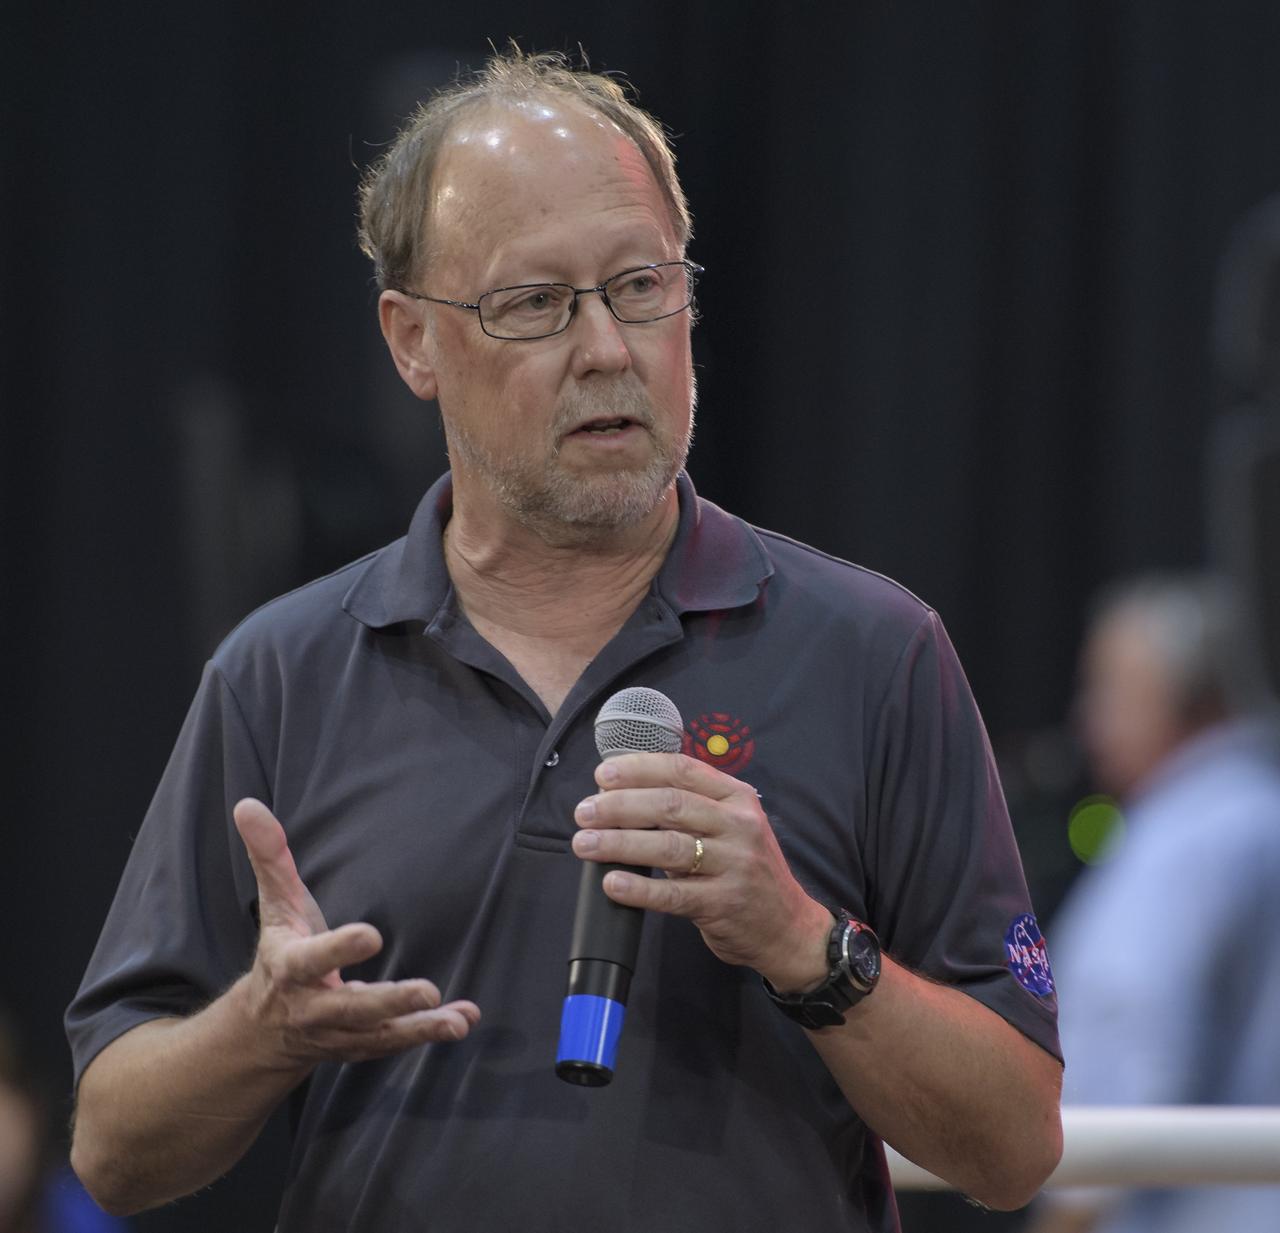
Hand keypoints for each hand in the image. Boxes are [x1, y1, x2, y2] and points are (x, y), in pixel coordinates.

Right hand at [232, 798, 479, 1067]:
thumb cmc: (281, 950)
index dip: (339, 949)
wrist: (263, 1029)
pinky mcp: (360, 1046)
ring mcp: (338, 1033)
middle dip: (388, 1002)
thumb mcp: (275, 904)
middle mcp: (312, 1007)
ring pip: (379, 1034)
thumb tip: (248, 804)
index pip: (312, 959)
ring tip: (456, 1022)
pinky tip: (463, 1021)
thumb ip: (269, 857)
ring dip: (419, 1028)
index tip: (373, 935)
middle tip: (428, 990)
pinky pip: (395, 1043)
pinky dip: (428, 1033)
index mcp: (290, 968)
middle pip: (351, 1009)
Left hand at [570, 755, 830, 990]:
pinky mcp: (723, 904)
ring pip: (668, 846)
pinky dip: (639, 888)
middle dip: (619, 805)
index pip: (682, 770)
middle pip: (670, 805)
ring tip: (585, 844)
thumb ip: (690, 810)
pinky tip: (612, 882)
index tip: (604, 774)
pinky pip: (673, 893)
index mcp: (737, 798)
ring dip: (619, 843)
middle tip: (584, 812)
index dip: (639, 769)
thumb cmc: (746, 871)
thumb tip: (622, 797)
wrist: (788, 928)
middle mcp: (739, 826)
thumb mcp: (731, 828)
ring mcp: (734, 865)